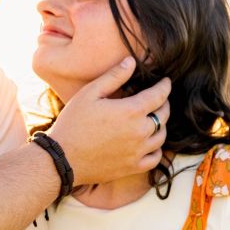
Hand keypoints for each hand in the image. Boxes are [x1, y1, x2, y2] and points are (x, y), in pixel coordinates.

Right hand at [50, 56, 170, 184]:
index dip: (165, 86)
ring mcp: (138, 152)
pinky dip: (157, 149)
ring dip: (162, 125)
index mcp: (131, 111)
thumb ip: (113, 76)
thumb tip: (131, 61)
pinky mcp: (132, 167)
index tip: (166, 82)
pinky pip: (155, 158)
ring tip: (155, 119)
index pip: (159, 95)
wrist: (63, 159)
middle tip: (160, 99)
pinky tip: (150, 144)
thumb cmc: (73, 123)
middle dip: (164, 104)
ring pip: (161, 136)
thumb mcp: (90, 93)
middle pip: (164, 115)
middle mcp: (140, 132)